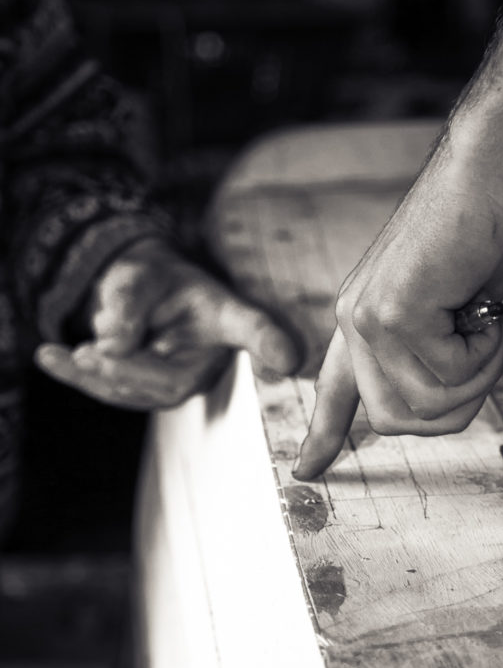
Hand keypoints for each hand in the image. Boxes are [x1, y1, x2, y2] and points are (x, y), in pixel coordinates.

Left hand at [35, 237, 299, 408]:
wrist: (144, 294)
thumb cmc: (155, 279)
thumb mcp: (143, 273)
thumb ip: (129, 303)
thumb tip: (111, 348)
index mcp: (226, 318)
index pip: (251, 331)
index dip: (271, 344)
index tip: (290, 360)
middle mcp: (212, 357)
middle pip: (170, 381)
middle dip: (122, 370)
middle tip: (87, 351)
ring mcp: (183, 381)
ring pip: (136, 393)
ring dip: (93, 374)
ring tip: (61, 352)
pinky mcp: (153, 394)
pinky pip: (115, 394)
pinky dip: (77, 376)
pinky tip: (48, 356)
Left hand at [293, 128, 502, 479]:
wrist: (483, 175)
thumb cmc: (475, 233)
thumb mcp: (446, 304)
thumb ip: (431, 350)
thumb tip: (442, 398)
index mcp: (360, 318)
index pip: (334, 389)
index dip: (323, 435)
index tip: (304, 471)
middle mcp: (353, 322)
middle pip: (395, 420)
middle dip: (456, 405)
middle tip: (486, 350)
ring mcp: (368, 318)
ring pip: (427, 404)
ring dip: (479, 374)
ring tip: (487, 321)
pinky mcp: (394, 312)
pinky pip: (452, 373)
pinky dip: (488, 351)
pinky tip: (487, 307)